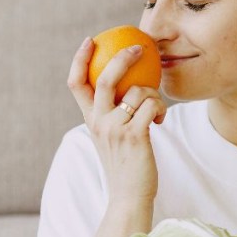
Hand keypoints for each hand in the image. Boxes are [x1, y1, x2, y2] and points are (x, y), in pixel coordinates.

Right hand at [67, 37, 166, 203]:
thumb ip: (113, 114)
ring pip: (138, 91)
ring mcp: (115, 129)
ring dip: (153, 95)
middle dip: (122, 57)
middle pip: (106, 78)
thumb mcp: (112, 137)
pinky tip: (160, 119)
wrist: (129, 196)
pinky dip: (160, 108)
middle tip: (139, 48)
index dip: (80, 58)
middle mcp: (98, 122)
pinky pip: (152, 105)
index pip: (76, 83)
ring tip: (155, 110)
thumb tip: (128, 85)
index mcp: (90, 119)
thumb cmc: (125, 165)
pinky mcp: (135, 136)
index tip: (90, 41)